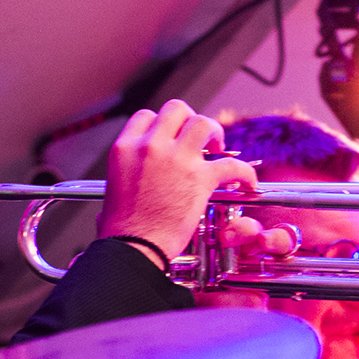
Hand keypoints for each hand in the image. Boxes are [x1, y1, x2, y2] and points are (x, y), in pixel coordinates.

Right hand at [97, 100, 259, 259]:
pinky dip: (245, 172)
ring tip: (218, 150)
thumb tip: (129, 181)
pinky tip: (246, 182)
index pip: (147, 116)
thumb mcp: (112, 189)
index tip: (172, 136)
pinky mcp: (199, 178)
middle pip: (177, 110)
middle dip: (191, 120)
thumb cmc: (122, 230)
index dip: (163, 124)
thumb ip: (126, 174)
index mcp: (126, 148)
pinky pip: (232, 164)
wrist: (133, 248)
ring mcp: (176, 159)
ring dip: (215, 133)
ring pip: (204, 124)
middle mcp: (151, 146)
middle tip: (198, 139)